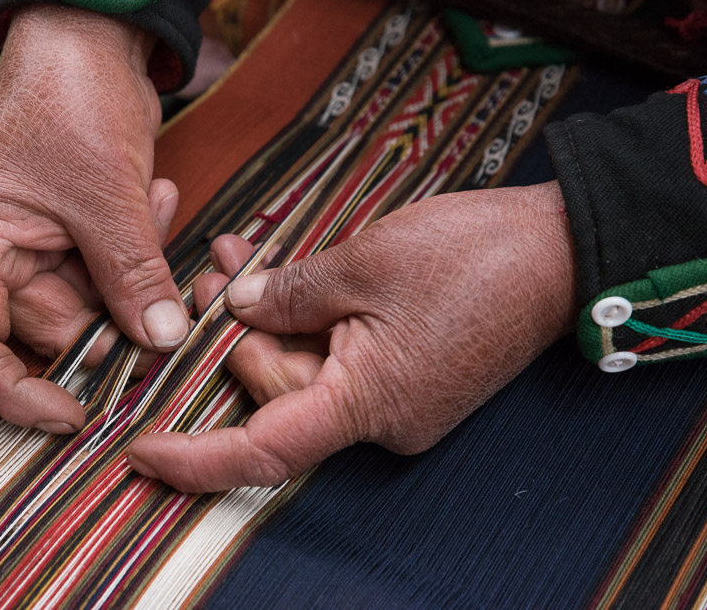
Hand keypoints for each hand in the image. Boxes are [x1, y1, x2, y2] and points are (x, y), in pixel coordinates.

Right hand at [0, 5, 188, 433]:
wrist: (92, 39)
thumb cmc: (71, 100)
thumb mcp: (105, 196)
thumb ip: (132, 275)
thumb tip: (161, 344)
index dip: (13, 391)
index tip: (70, 417)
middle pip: (51, 327)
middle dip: (112, 323)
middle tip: (165, 313)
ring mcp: (40, 243)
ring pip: (93, 301)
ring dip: (136, 275)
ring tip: (150, 203)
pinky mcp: (80, 231)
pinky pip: (114, 268)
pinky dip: (142, 248)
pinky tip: (154, 192)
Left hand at [127, 182, 578, 491]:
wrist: (564, 248)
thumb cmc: (475, 255)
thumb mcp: (365, 261)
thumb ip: (289, 292)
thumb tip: (240, 309)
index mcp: (367, 402)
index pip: (264, 451)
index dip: (197, 459)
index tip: (142, 450)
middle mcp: (382, 416)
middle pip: (277, 391)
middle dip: (238, 332)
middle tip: (214, 269)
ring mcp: (399, 397)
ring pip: (305, 367)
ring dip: (270, 315)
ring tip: (239, 256)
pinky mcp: (410, 372)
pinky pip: (338, 355)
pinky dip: (309, 318)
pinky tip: (287, 271)